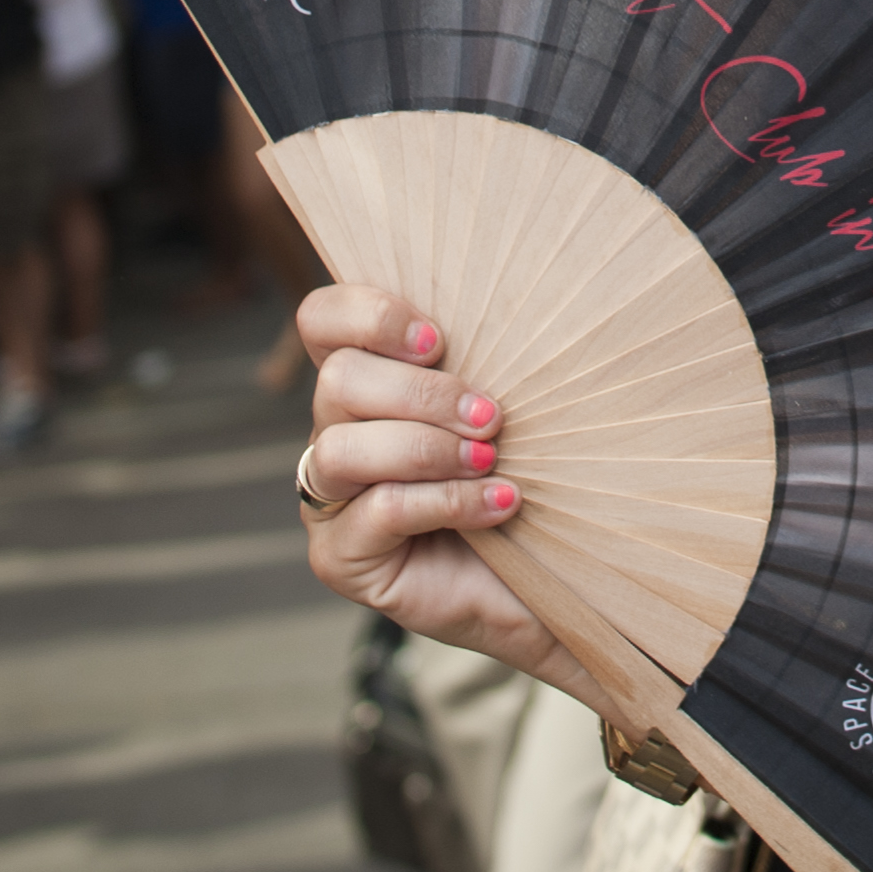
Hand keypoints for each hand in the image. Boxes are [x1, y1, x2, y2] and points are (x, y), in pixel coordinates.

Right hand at [297, 285, 597, 705]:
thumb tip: (528, 288)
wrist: (550, 583)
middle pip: (337, 381)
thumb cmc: (530, 481)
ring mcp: (329, 501)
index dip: (368, 314)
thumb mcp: (508, 408)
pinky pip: (378, 512)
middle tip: (492, 415)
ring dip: (427, 449)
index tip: (440, 338)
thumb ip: (490, 358)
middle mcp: (334, 434)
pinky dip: (447, 502)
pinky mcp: (341, 558)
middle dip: (421, 393)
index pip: (323, 321)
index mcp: (366, 384)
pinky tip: (501, 504)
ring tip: (492, 459)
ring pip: (341, 450)